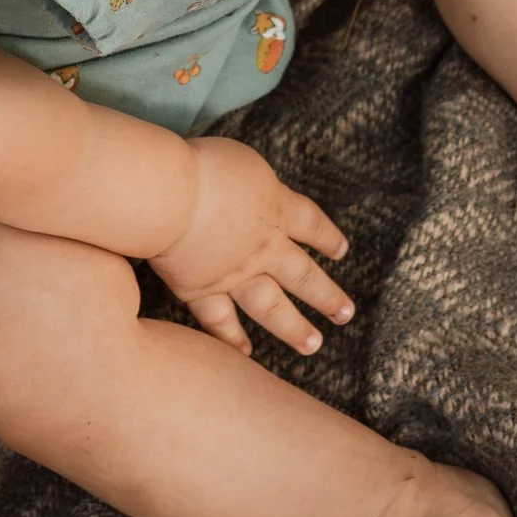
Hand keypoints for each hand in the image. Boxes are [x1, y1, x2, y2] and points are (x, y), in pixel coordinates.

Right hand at [151, 137, 352, 355]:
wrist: (170, 196)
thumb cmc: (204, 167)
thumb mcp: (245, 163)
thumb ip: (257, 185)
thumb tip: (256, 192)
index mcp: (277, 209)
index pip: (312, 225)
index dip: (327, 238)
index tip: (341, 251)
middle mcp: (264, 247)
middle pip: (303, 275)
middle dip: (326, 295)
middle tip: (346, 314)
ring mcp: (234, 274)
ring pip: (271, 307)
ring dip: (293, 328)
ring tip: (313, 344)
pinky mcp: (201, 290)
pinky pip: (220, 320)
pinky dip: (231, 339)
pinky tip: (243, 354)